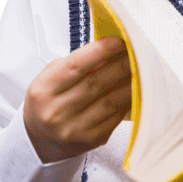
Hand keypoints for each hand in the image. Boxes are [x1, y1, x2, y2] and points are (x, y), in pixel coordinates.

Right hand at [23, 37, 132, 162]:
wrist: (42, 138)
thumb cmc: (49, 101)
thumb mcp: (51, 78)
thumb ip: (76, 64)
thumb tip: (110, 50)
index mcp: (43, 90)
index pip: (75, 66)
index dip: (100, 51)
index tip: (118, 41)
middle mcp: (56, 111)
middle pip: (96, 82)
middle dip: (120, 65)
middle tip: (136, 53)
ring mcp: (74, 129)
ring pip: (110, 100)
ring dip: (129, 83)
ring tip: (140, 69)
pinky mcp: (92, 139)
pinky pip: (116, 116)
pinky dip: (127, 101)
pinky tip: (134, 90)